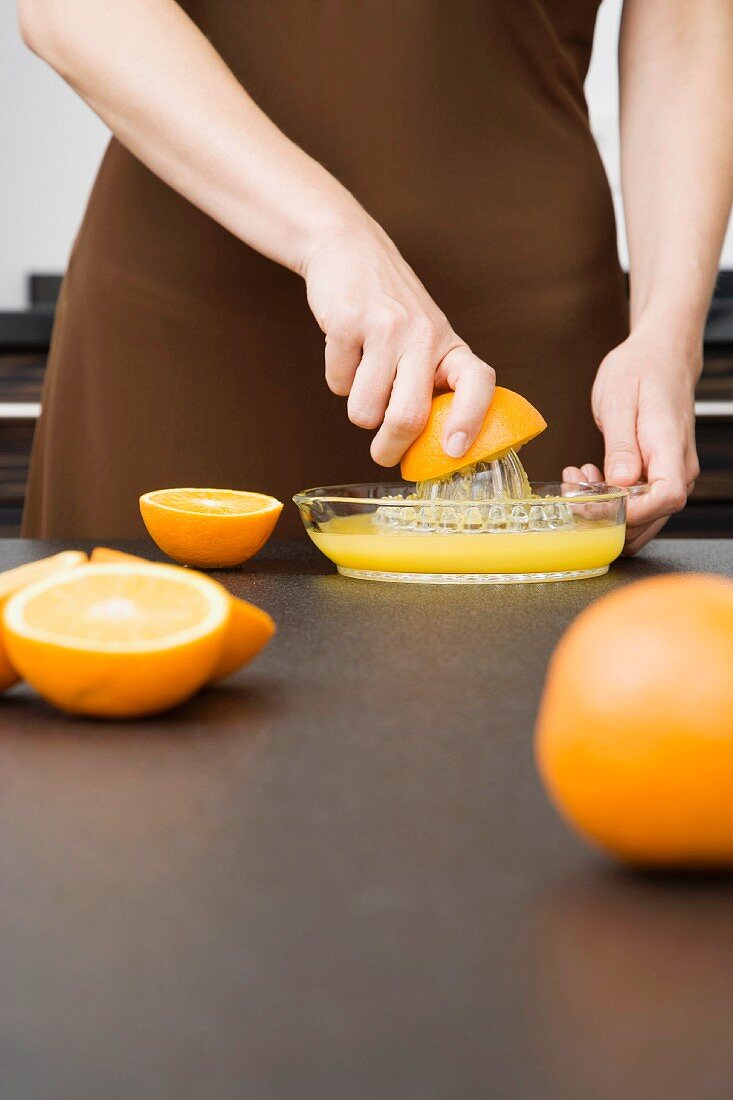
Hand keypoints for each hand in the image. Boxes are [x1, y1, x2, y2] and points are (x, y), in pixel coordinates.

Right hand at [303, 219, 494, 465]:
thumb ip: (431, 387)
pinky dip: (338, 379)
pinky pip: (338, 384)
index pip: (477, 384)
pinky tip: (347, 352)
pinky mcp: (347, 322)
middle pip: (408, 417)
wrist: (350, 250)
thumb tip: (428, 449)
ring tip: (365, 378)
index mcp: (450, 346)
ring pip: (364, 411)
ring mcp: (386, 328)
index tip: (454, 450)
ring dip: (359, 409)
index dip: (470, 420)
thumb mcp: (426, 342)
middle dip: (390, 448)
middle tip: (383, 454)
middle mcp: (424, 336)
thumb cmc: (392, 311)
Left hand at [564, 328, 700, 553]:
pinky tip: (589, 479)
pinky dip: (611, 500)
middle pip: (652, 516)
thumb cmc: (640, 370)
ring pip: (643, 516)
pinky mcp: (659, 474)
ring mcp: (672, 474)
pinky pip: (639, 502)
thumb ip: (620, 446)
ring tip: (577, 479)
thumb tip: (620, 482)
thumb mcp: (618, 401)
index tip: (598, 502)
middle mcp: (679, 467)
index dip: (633, 511)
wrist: (661, 356)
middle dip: (607, 514)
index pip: (667, 497)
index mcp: (670, 446)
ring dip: (605, 509)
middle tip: (573, 490)